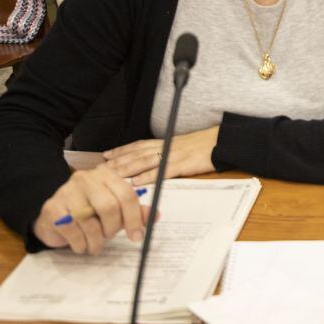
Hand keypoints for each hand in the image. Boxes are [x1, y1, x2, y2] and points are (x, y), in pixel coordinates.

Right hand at [32, 164, 151, 254]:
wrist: (53, 218)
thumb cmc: (89, 213)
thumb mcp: (114, 210)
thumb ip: (134, 211)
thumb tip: (155, 215)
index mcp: (106, 175)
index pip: (126, 194)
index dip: (134, 218)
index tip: (137, 237)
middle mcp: (86, 179)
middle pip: (109, 207)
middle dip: (112, 229)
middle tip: (109, 238)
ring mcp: (66, 191)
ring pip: (90, 222)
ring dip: (96, 241)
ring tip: (94, 245)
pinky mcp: (52, 208)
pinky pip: (73, 231)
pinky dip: (81, 244)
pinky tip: (81, 244)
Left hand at [103, 126, 219, 185]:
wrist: (222, 141)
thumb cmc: (205, 145)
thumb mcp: (183, 145)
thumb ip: (168, 151)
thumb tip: (154, 161)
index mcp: (165, 142)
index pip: (138, 145)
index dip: (121, 150)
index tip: (106, 155)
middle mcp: (165, 146)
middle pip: (136, 154)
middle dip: (117, 161)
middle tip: (100, 168)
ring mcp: (173, 155)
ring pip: (144, 161)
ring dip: (126, 168)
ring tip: (111, 176)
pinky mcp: (182, 164)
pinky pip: (161, 171)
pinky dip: (148, 176)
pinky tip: (136, 182)